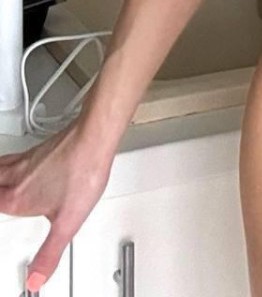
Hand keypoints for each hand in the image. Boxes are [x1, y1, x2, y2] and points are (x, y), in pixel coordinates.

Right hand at [0, 120, 114, 291]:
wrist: (94, 140)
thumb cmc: (83, 174)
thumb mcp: (66, 224)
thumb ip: (49, 254)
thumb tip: (36, 278)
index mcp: (18, 198)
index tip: (2, 212)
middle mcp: (17, 177)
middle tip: (0, 199)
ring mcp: (27, 161)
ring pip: (0, 168)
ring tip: (0, 185)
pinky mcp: (39, 149)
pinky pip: (14, 158)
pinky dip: (7, 165)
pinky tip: (21, 167)